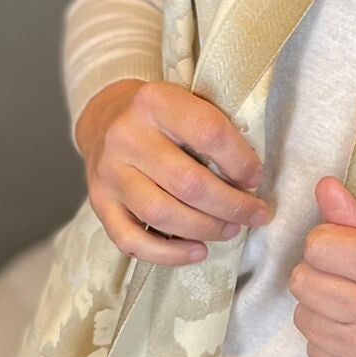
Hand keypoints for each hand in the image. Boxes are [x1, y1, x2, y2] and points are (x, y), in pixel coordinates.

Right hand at [74, 78, 271, 266]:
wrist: (104, 118)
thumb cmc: (161, 117)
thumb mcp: (186, 102)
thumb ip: (214, 131)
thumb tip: (249, 181)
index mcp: (155, 102)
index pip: (209, 133)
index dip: (240, 161)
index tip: (255, 179)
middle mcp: (127, 136)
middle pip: (188, 183)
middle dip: (231, 205)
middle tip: (254, 214)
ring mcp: (109, 173)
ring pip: (161, 214)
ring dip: (205, 229)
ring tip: (230, 229)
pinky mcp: (99, 203)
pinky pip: (131, 241)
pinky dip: (169, 254)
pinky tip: (197, 251)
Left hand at [289, 175, 355, 356]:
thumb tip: (322, 186)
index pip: (319, 246)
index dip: (327, 242)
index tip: (346, 249)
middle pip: (303, 283)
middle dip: (318, 274)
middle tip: (346, 278)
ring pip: (304, 318)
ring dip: (321, 308)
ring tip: (353, 306)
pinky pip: (313, 351)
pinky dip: (328, 340)